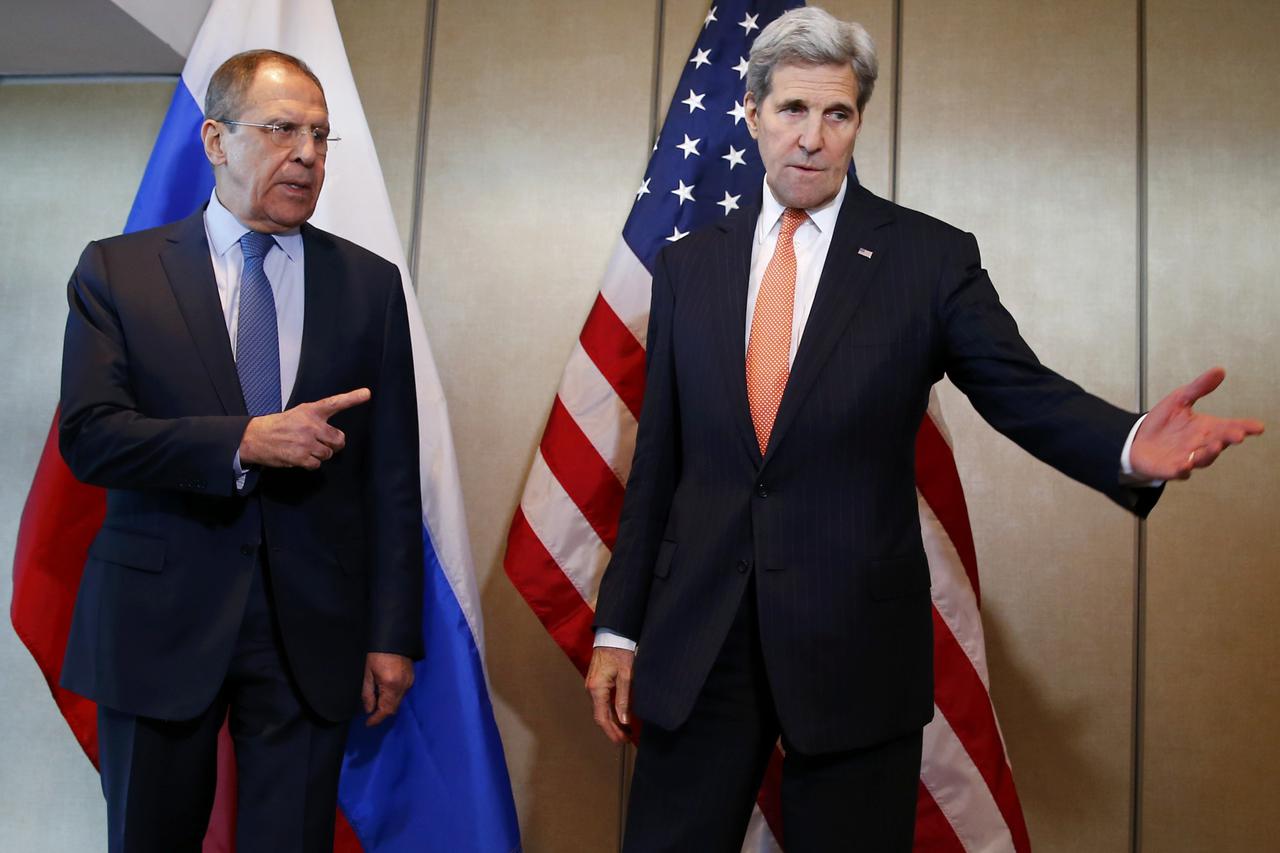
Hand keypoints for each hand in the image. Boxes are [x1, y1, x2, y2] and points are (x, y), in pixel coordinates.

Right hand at [238, 388, 370, 469]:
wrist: (255, 437)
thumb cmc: (278, 426)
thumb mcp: (298, 414)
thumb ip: (316, 420)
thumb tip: (334, 438)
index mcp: (311, 411)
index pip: (336, 403)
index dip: (353, 398)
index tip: (367, 393)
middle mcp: (311, 425)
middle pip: (339, 440)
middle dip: (333, 445)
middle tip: (321, 443)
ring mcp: (306, 441)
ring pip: (328, 454)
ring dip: (319, 454)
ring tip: (304, 448)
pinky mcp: (300, 456)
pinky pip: (316, 464)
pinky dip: (310, 463)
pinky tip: (300, 456)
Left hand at [362, 652, 414, 726]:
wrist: (394, 639)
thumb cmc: (377, 655)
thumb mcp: (368, 674)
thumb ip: (368, 694)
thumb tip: (369, 710)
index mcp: (391, 685)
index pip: (385, 710)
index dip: (377, 719)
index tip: (368, 724)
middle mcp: (403, 686)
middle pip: (393, 708)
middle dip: (382, 713)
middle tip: (371, 714)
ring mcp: (409, 682)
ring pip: (398, 702)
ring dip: (388, 705)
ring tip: (377, 701)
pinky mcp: (411, 678)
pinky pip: (402, 694)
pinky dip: (393, 697)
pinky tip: (385, 692)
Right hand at [585, 646, 634, 743]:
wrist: (613, 635)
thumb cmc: (620, 652)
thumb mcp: (626, 676)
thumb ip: (624, 699)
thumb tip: (624, 720)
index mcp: (597, 689)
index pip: (602, 718)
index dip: (611, 731)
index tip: (621, 741)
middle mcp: (591, 689)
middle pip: (600, 716)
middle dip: (612, 729)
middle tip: (624, 739)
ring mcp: (592, 685)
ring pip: (600, 709)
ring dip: (611, 721)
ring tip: (624, 729)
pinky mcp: (596, 682)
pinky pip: (601, 701)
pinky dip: (610, 711)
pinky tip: (619, 715)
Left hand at [1130, 367, 1263, 479]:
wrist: (1137, 440)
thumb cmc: (1163, 422)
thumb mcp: (1180, 399)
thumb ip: (1199, 387)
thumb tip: (1219, 370)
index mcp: (1206, 428)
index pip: (1229, 427)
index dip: (1245, 427)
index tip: (1258, 427)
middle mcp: (1201, 445)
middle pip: (1219, 442)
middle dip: (1228, 439)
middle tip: (1237, 435)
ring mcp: (1187, 458)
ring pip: (1203, 459)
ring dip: (1209, 454)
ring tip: (1215, 446)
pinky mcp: (1169, 468)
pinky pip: (1178, 471)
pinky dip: (1183, 469)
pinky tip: (1185, 465)